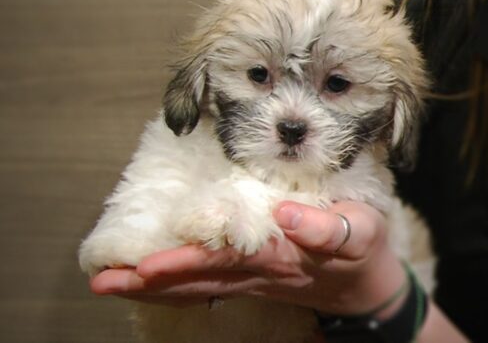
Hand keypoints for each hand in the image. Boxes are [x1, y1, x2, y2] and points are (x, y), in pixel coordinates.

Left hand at [90, 200, 406, 315]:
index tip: (147, 265)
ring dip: (152, 288)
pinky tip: (146, 283)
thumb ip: (327, 227)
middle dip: (151, 281)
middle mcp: (259, 272)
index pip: (226, 259)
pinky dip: (171, 287)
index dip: (187, 262)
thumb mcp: (360, 230)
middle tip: (105, 280)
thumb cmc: (362, 248)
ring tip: (110, 283)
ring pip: (195, 289)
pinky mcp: (250, 280)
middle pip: (198, 281)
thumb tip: (286, 214)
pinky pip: (204, 289)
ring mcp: (251, 281)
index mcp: (283, 255)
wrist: (365, 286)